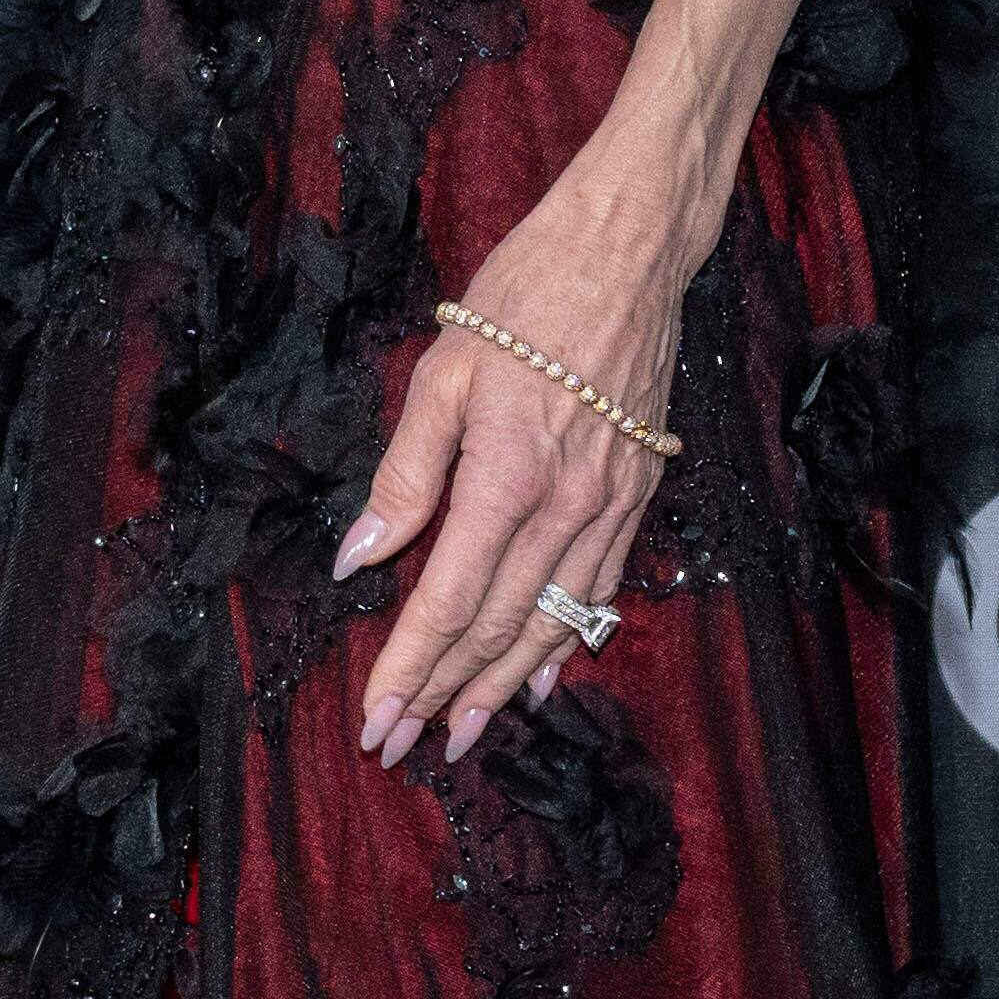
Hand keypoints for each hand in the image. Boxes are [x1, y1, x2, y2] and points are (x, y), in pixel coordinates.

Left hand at [336, 143, 702, 761]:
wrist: (631, 252)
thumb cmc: (526, 296)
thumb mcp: (443, 372)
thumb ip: (404, 471)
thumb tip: (359, 555)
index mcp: (507, 475)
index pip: (446, 597)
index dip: (408, 665)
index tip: (376, 716)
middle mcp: (566, 506)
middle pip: (497, 625)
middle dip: (444, 692)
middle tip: (401, 746)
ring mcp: (610, 505)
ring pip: (552, 622)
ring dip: (501, 686)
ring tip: (462, 736)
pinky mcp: (638, 496)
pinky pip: (599, 591)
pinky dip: (567, 643)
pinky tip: (542, 678)